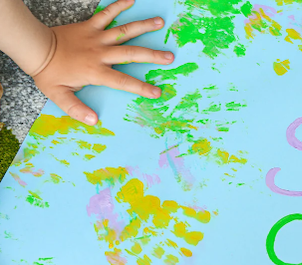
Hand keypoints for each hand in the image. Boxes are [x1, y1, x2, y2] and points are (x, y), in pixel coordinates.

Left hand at [32, 0, 173, 125]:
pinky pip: (106, 14)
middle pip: (131, 53)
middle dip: (152, 55)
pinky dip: (118, 6)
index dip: (141, 87)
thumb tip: (93, 120)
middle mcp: (100, 53)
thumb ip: (76, 109)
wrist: (36, 48)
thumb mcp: (59, 95)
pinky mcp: (90, 26)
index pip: (123, 81)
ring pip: (124, 31)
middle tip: (170, 57)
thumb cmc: (48, 73)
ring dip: (143, 26)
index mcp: (95, 71)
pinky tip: (131, 0)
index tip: (157, 92)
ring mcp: (96, 37)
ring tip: (160, 23)